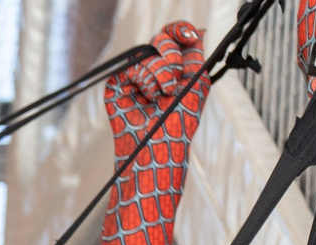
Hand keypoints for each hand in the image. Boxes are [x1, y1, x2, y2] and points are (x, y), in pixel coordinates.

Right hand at [105, 23, 207, 161]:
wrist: (159, 143)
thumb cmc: (181, 120)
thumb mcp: (197, 81)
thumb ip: (195, 53)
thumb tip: (197, 30)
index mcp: (174, 68)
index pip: (174, 37)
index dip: (180, 30)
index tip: (188, 35)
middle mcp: (154, 71)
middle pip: (160, 39)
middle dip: (171, 56)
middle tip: (174, 79)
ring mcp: (135, 78)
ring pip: (146, 53)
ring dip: (159, 73)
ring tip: (161, 96)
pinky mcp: (117, 86)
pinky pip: (131, 66)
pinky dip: (144, 79)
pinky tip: (147, 97)